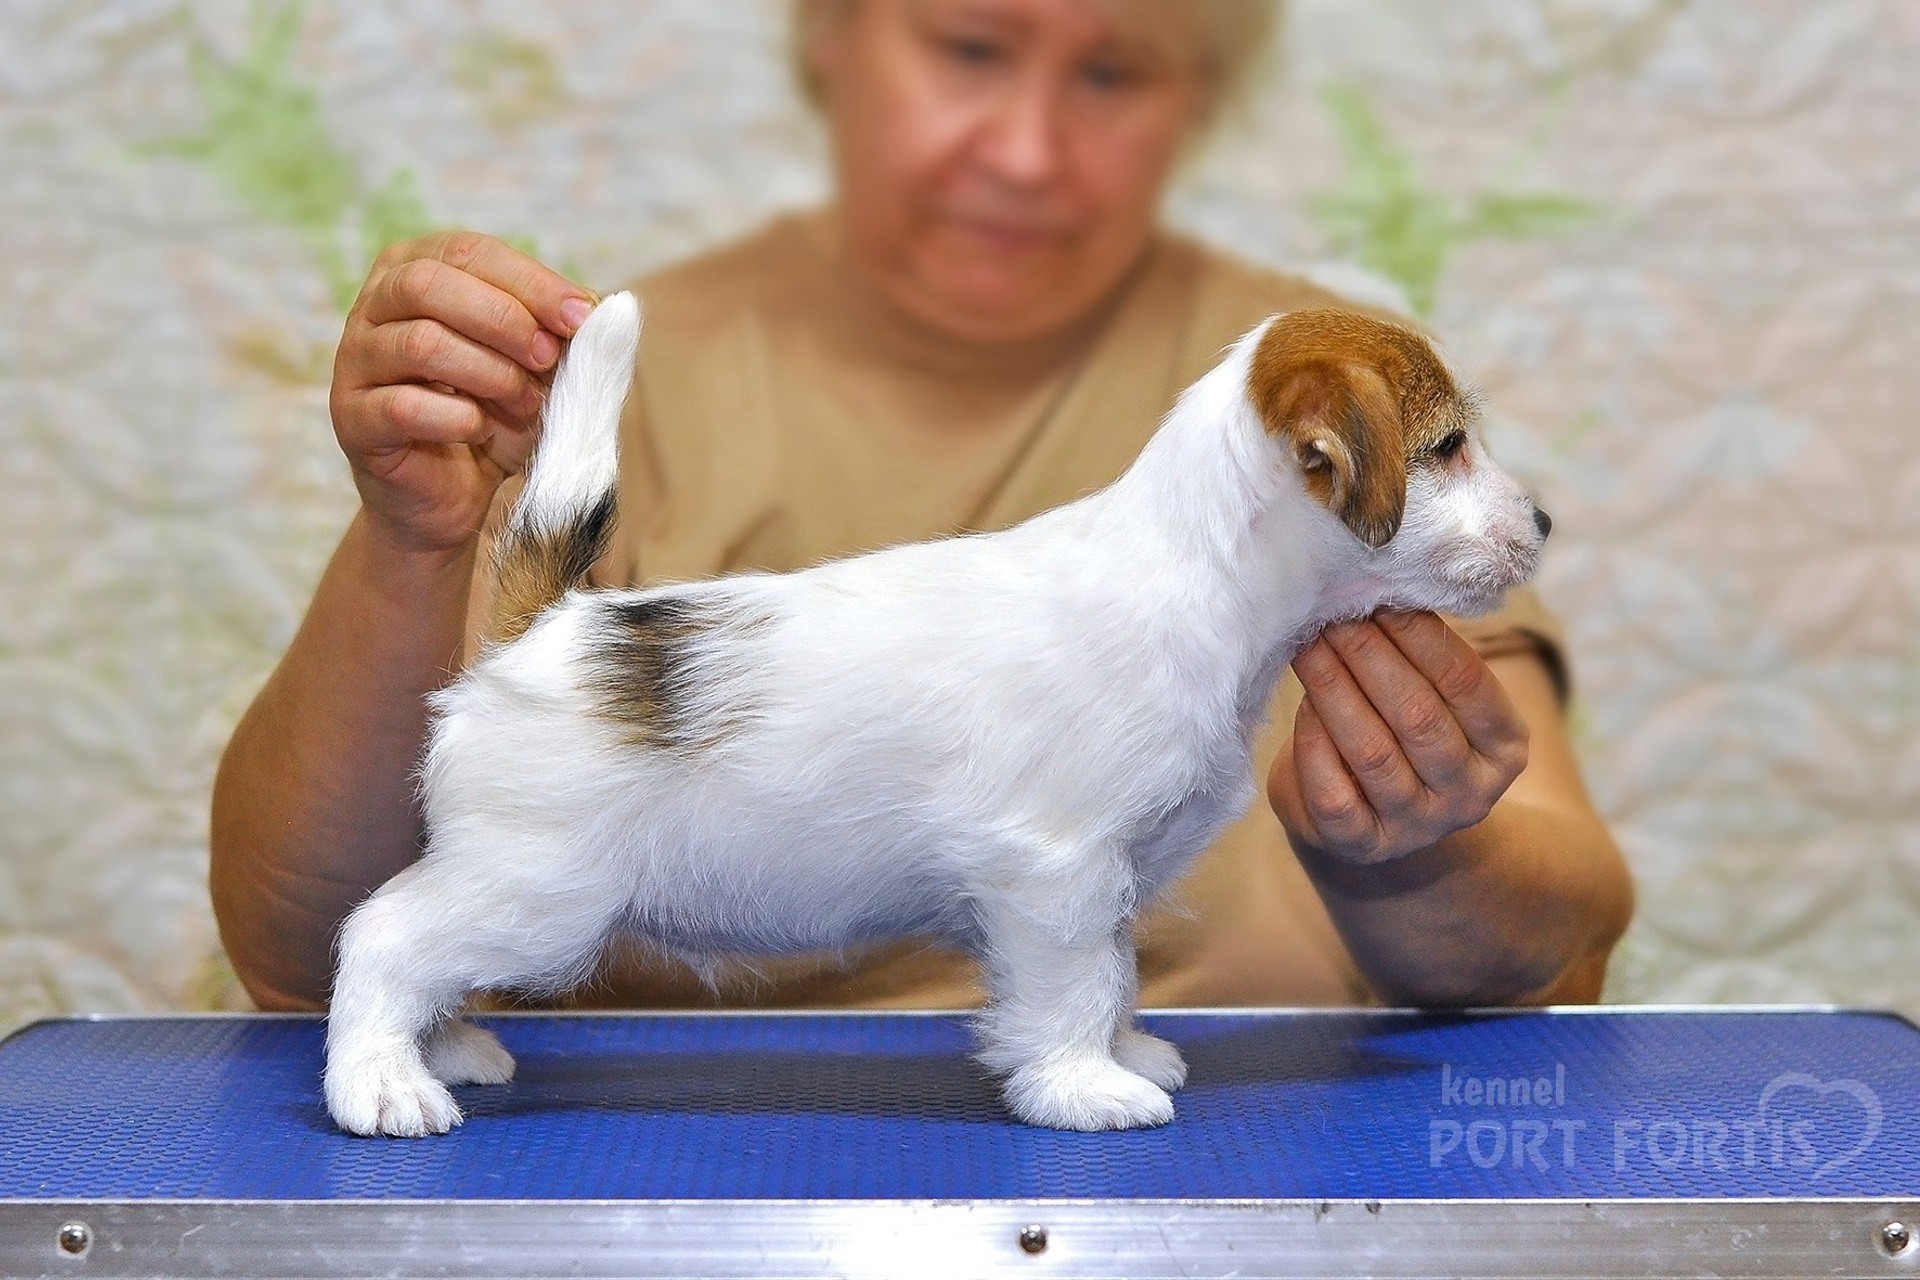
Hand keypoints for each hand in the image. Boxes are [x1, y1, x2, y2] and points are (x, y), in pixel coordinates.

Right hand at [329, 230, 597, 554]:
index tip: (580, 317)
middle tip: (547, 359)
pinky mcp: (352, 418)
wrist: (455, 494)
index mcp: (415, 269)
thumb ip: (562, 332)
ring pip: (420, 343)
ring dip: (490, 374)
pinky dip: (458, 419)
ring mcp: (354, 360)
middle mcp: (374, 305)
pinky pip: (404, 406)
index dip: (530, 282)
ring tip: (523, 403)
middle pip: (429, 284)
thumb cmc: (495, 415)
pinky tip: (479, 430)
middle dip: (505, 321)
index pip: (469, 252)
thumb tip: (600, 308)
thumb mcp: (538, 368)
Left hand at [1268, 611, 1529, 866]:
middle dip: (1369, 655)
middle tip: (1332, 614)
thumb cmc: (1404, 736)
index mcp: (1503, 750)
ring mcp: (1416, 827)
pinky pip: (1334, 794)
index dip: (1420, 635)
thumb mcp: (1436, 701)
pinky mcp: (1362, 845)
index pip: (1465, 682)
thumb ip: (1421, 660)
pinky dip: (1314, 744)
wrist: (1378, 819)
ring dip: (1334, 689)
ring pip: (1372, 751)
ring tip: (1309, 645)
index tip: (1379, 595)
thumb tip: (1378, 592)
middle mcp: (1467, 794)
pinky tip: (1302, 707)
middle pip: (1417, 715)